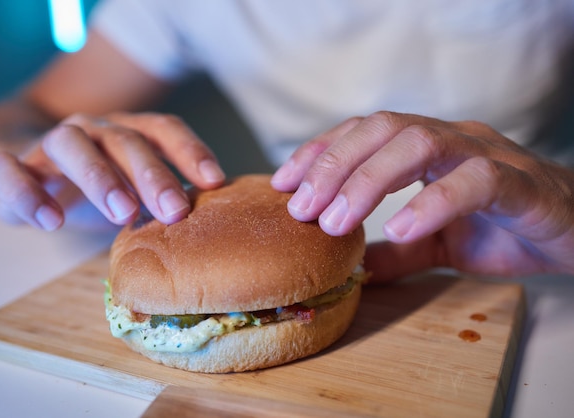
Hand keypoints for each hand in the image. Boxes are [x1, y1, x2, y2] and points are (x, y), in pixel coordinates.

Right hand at [0, 112, 224, 230]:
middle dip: (152, 174)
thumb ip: (161, 196)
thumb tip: (213, 222)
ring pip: (72, 144)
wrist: (17, 163)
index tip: (215, 181)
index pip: (163, 130)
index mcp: (126, 132)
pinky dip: (29, 193)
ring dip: (100, 177)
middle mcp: (92, 129)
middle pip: (124, 140)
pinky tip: (50, 221)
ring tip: (122, 213)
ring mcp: (48, 142)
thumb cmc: (91, 181)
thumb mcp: (130, 185)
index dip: (191, 151)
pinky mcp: (4, 162)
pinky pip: (10, 170)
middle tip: (175, 211)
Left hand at [271, 111, 573, 278]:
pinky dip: (431, 202)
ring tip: (336, 221)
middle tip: (300, 208)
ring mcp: (486, 154)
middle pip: (382, 128)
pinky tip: (400, 229)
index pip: (364, 132)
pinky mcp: (519, 183)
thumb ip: (398, 252)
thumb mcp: (438, 244)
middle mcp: (452, 139)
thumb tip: (352, 269)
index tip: (282, 183)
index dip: (320, 151)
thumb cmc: (505, 227)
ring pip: (419, 143)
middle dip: (333, 164)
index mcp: (428, 147)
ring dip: (368, 181)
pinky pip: (473, 180)